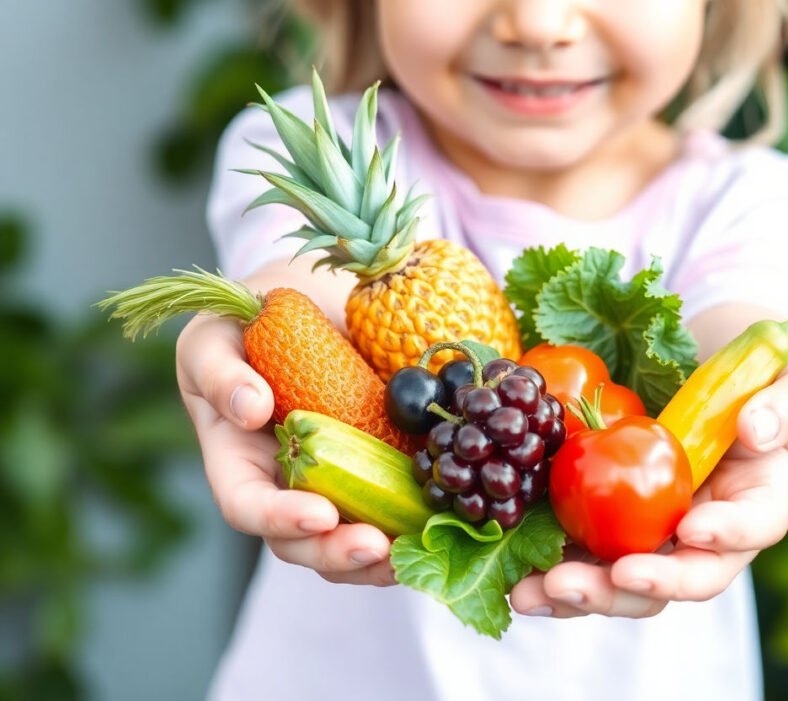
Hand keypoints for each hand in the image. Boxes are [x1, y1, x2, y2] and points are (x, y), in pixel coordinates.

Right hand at [175, 311, 395, 585]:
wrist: (306, 303)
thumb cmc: (244, 322)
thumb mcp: (215, 337)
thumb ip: (220, 371)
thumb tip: (250, 410)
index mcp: (238, 462)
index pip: (247, 507)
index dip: (279, 519)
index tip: (319, 514)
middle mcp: (285, 485)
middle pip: (301, 542)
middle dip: (338, 553)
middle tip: (377, 547)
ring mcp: (334, 482)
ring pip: (350, 539)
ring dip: (381, 558)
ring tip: (414, 553)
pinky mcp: (378, 468)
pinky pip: (394, 507)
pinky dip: (416, 523)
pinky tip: (446, 522)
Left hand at [509, 349, 787, 617]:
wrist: (733, 396)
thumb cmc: (773, 388)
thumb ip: (787, 403)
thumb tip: (755, 429)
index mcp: (760, 502)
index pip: (750, 529)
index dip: (724, 535)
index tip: (691, 528)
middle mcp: (710, 536)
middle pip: (680, 578)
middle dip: (633, 587)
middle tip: (589, 582)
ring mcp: (662, 537)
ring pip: (627, 583)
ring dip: (580, 594)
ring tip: (532, 593)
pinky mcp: (620, 527)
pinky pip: (590, 558)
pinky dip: (553, 572)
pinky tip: (518, 580)